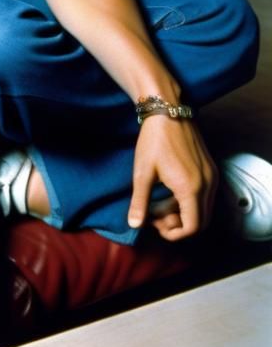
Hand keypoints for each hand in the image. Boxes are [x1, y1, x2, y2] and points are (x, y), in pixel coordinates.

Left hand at [127, 116, 217, 240]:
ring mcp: (212, 177)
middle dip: (177, 225)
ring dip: (182, 213)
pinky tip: (168, 193)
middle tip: (155, 218)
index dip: (175, 234)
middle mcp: (208, 185)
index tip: (155, 227)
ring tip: (157, 206)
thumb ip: (140, 202)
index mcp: (191, 189)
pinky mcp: (210, 170)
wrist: (167, 112)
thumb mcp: (142, 173)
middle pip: (200, 221)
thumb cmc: (153, 141)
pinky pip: (204, 196)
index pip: (192, 227)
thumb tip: (134, 224)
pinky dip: (189, 201)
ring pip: (203, 209)